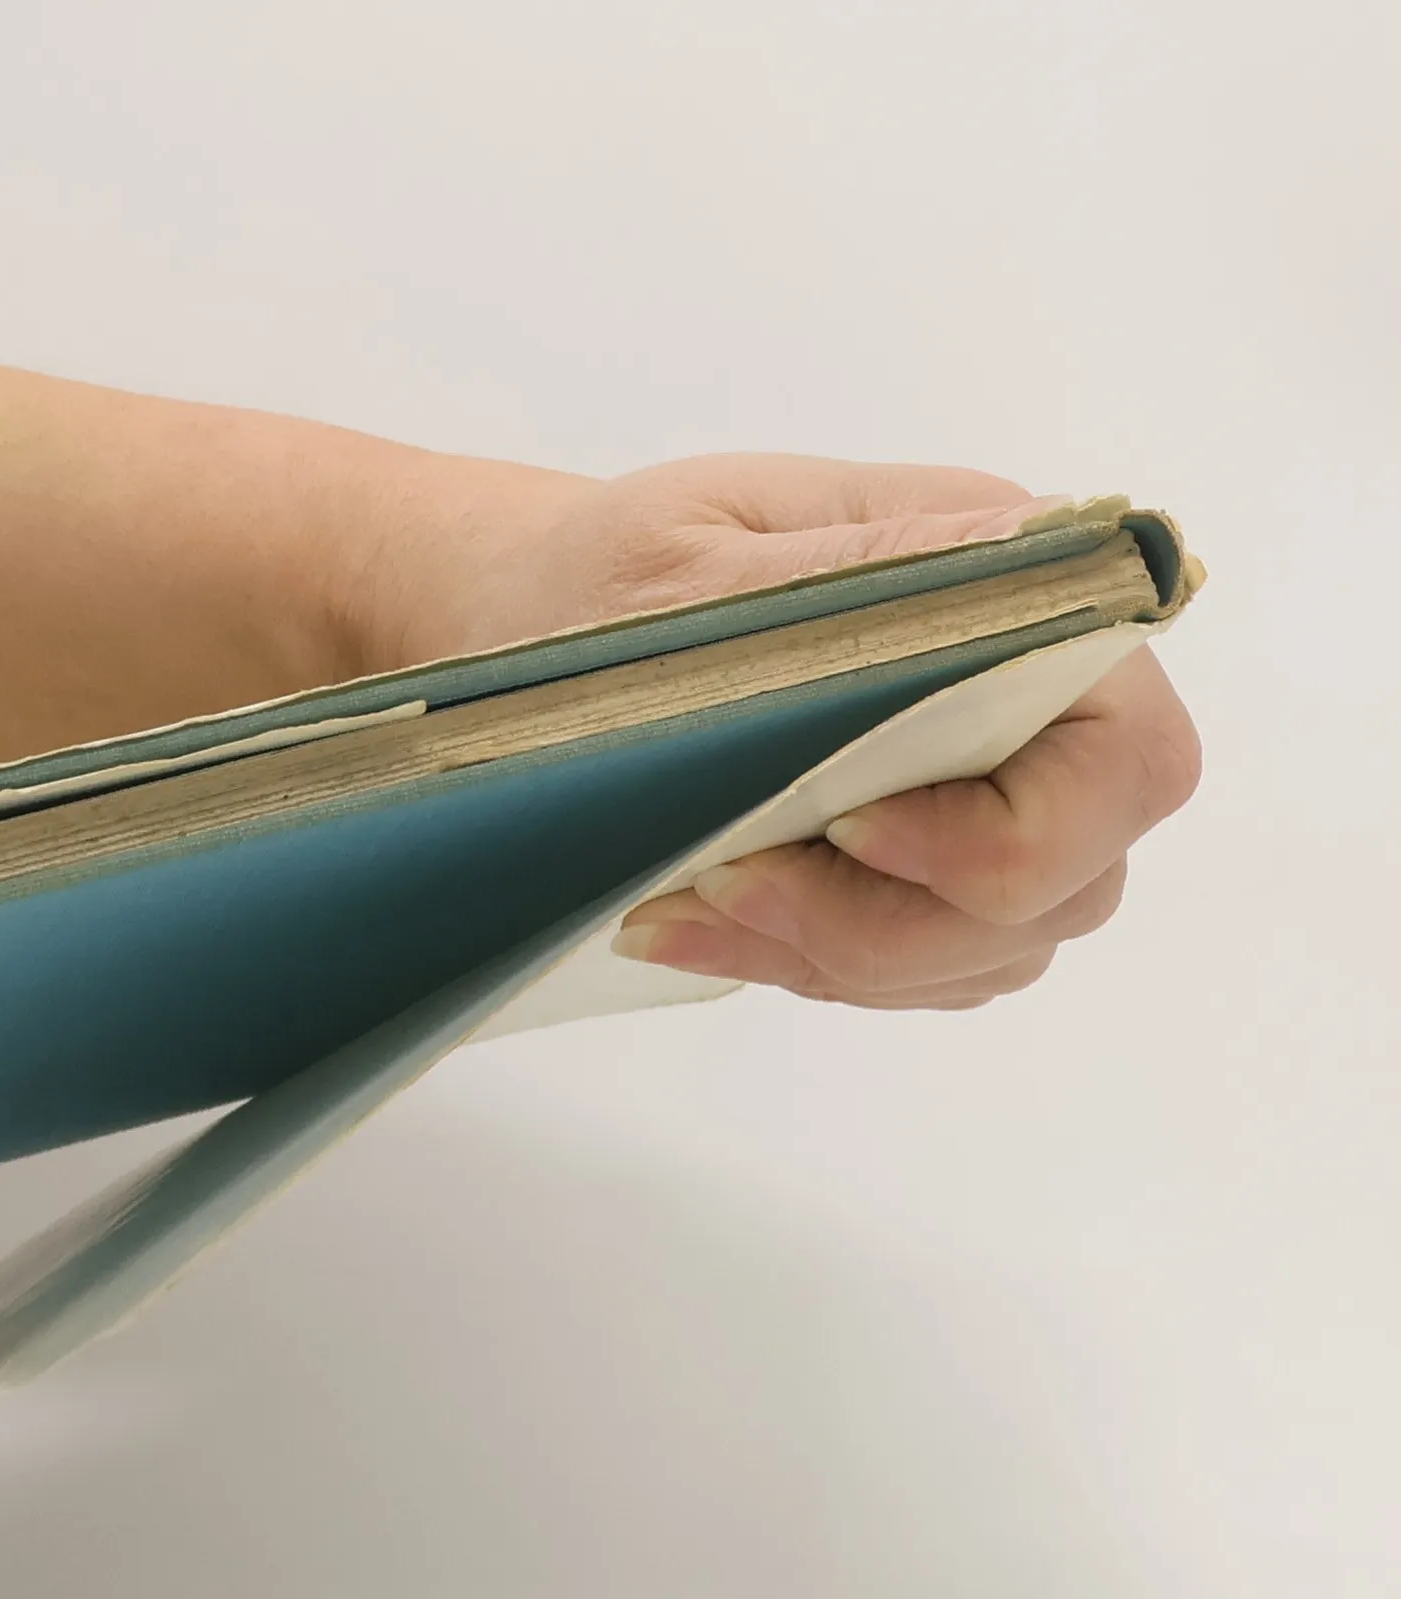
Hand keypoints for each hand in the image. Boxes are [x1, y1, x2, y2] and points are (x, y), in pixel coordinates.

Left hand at [397, 452, 1201, 1011]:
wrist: (539, 625)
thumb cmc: (608, 575)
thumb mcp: (693, 560)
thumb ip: (852, 589)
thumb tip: (1008, 577)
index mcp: (1010, 589)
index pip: (1126, 757)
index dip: (1017, 832)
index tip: (850, 828)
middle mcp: (1024, 704)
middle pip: (1065, 883)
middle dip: (891, 919)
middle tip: (727, 884)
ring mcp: (978, 800)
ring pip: (989, 946)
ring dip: (835, 953)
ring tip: (681, 904)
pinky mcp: (911, 876)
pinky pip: (910, 969)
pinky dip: (804, 964)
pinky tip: (692, 922)